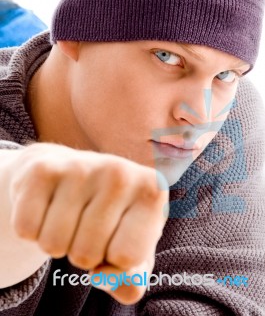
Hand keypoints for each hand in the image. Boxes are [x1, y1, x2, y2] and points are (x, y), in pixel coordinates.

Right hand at [9, 143, 167, 301]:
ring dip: (57, 242)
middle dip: (82, 252)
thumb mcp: (132, 248)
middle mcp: (120, 173)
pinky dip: (33, 229)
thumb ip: (133, 278)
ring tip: (69, 215)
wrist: (69, 172)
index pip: (127, 258)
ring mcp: (82, 167)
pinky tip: (48, 206)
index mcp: (152, 191)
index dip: (115, 260)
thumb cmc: (109, 217)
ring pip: (54, 245)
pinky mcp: (44, 169)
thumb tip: (109, 278)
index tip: (116, 236)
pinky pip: (27, 229)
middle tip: (86, 225)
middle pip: (86, 255)